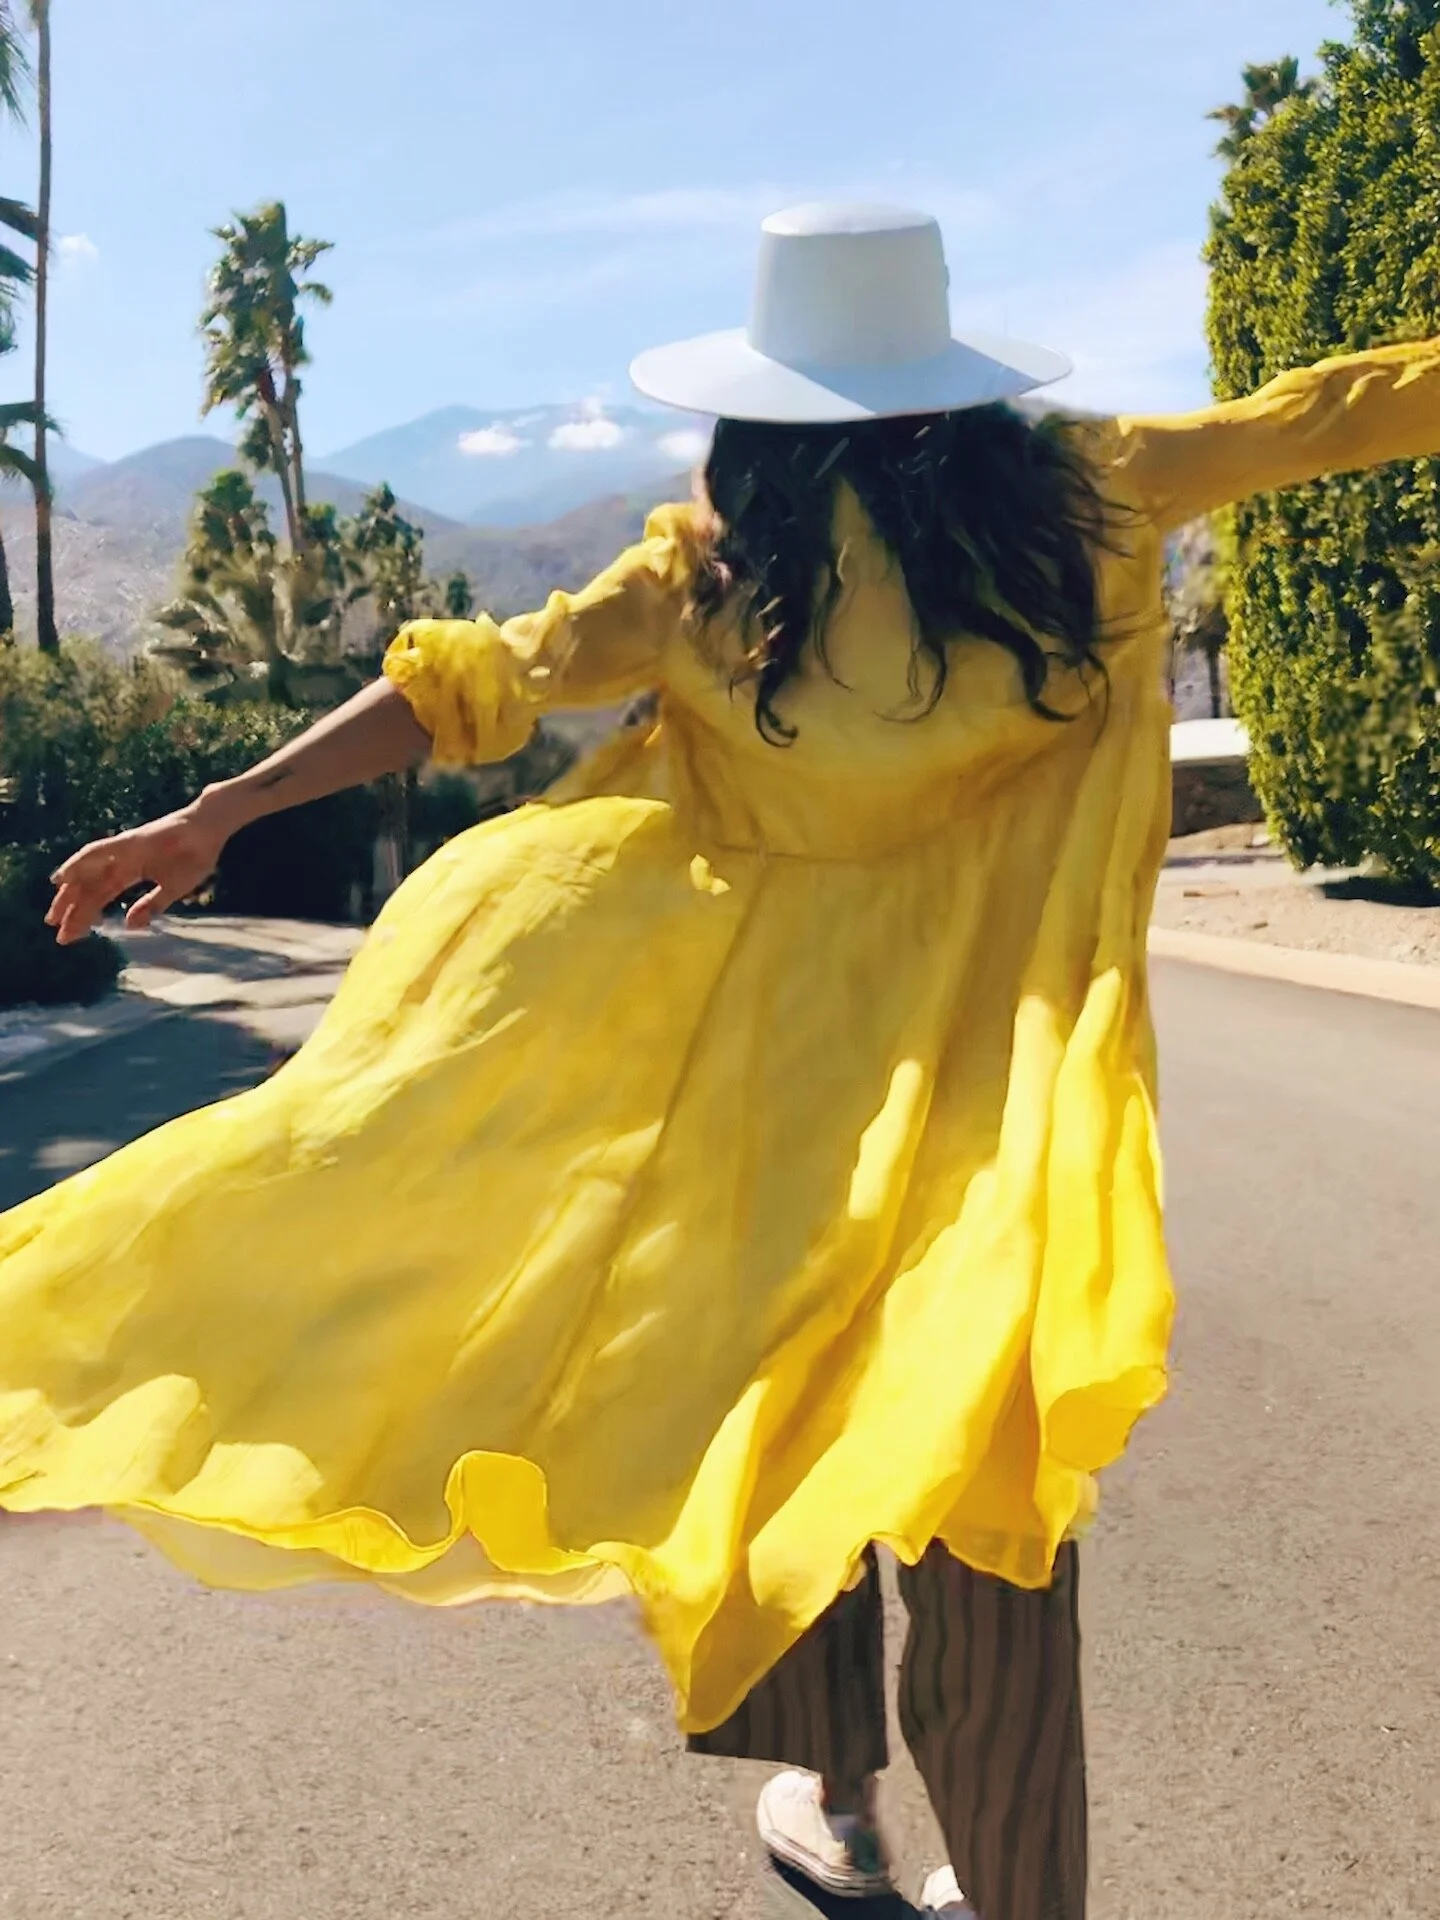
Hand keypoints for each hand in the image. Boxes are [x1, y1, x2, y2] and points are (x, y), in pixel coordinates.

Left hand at [45, 800, 231, 945]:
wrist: (210, 830)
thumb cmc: (196, 856)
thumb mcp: (173, 889)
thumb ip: (152, 905)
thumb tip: (130, 925)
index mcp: (131, 872)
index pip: (101, 895)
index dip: (86, 916)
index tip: (71, 936)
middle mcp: (121, 861)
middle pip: (90, 887)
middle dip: (72, 909)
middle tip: (57, 932)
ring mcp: (123, 850)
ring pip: (88, 872)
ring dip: (69, 892)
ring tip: (54, 914)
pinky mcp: (128, 841)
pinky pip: (97, 852)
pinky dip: (77, 864)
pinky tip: (62, 878)